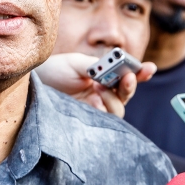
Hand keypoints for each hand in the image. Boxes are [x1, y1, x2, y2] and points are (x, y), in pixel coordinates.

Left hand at [36, 52, 154, 118]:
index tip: (150, 68)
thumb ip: (97, 66)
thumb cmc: (55, 71)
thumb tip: (114, 68)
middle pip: (126, 95)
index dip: (141, 73)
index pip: (127, 76)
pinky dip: (104, 111)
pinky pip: (104, 122)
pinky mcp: (87, 121)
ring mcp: (96, 108)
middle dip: (130, 86)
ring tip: (98, 87)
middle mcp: (103, 94)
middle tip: (128, 77)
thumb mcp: (77, 63)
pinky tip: (94, 102)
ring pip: (118, 110)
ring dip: (114, 99)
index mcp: (104, 77)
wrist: (35, 84)